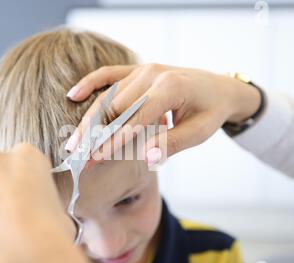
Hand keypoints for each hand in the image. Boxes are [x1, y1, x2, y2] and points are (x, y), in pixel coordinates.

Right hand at [65, 64, 260, 165]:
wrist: (220, 88)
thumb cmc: (211, 111)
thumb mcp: (199, 132)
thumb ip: (171, 143)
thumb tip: (145, 157)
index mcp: (169, 88)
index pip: (133, 120)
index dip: (112, 142)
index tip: (94, 161)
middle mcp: (152, 74)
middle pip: (114, 107)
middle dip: (94, 135)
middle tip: (77, 157)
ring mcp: (143, 69)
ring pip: (108, 95)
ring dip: (89, 119)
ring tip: (73, 142)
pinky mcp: (138, 70)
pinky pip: (109, 74)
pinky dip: (91, 83)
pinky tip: (73, 95)